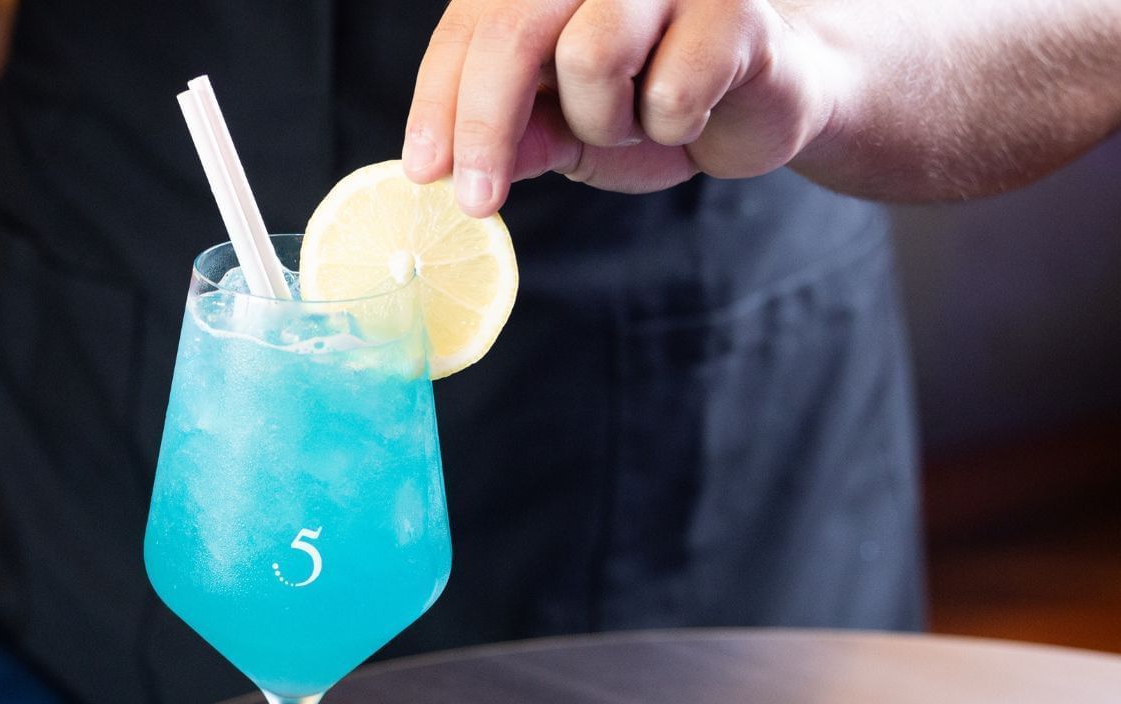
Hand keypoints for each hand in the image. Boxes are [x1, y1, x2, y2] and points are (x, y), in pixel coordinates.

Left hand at [403, 0, 846, 215]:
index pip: (469, 26)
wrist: (762, 103)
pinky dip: (673, 128)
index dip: (437, 102)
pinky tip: (695, 113)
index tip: (424, 170)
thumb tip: (440, 165)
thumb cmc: (652, 104)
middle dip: (484, 126)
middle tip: (476, 202)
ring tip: (634, 121)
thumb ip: (511, 135)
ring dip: (603, 120)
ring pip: (592, 53)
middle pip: (513, 31)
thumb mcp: (564, 130)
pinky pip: (674, 91)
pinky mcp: (737, 7)